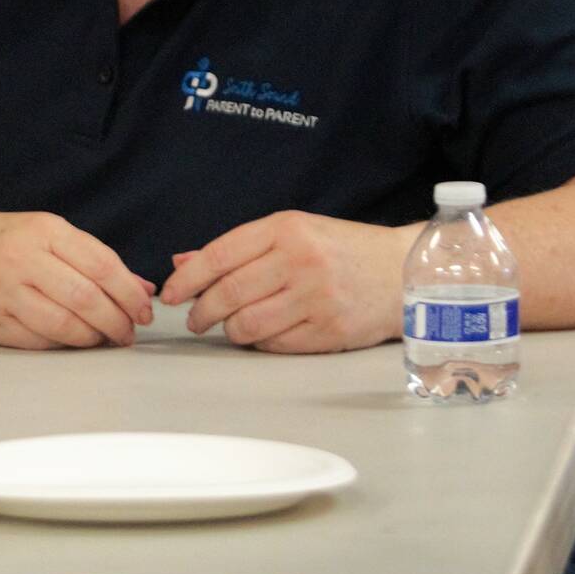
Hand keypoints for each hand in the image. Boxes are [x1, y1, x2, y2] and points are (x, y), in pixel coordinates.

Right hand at [0, 209, 155, 348]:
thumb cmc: (1, 242)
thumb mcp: (45, 234)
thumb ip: (92, 258)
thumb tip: (142, 289)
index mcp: (41, 231)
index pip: (101, 264)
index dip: (129, 293)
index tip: (144, 310)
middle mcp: (20, 259)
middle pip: (86, 299)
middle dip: (117, 321)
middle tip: (129, 332)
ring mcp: (3, 293)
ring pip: (64, 326)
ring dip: (94, 338)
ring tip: (106, 338)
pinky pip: (40, 342)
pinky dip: (64, 345)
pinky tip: (74, 340)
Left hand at [158, 211, 409, 352]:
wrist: (404, 273)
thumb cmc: (342, 250)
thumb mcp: (293, 232)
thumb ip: (238, 248)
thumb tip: (181, 262)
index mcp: (286, 229)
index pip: (219, 255)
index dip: (187, 279)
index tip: (170, 294)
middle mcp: (299, 261)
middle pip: (228, 293)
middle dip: (200, 311)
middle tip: (194, 319)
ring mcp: (316, 298)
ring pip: (247, 324)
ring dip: (227, 330)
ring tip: (225, 327)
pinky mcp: (329, 331)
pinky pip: (275, 344)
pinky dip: (258, 343)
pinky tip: (259, 334)